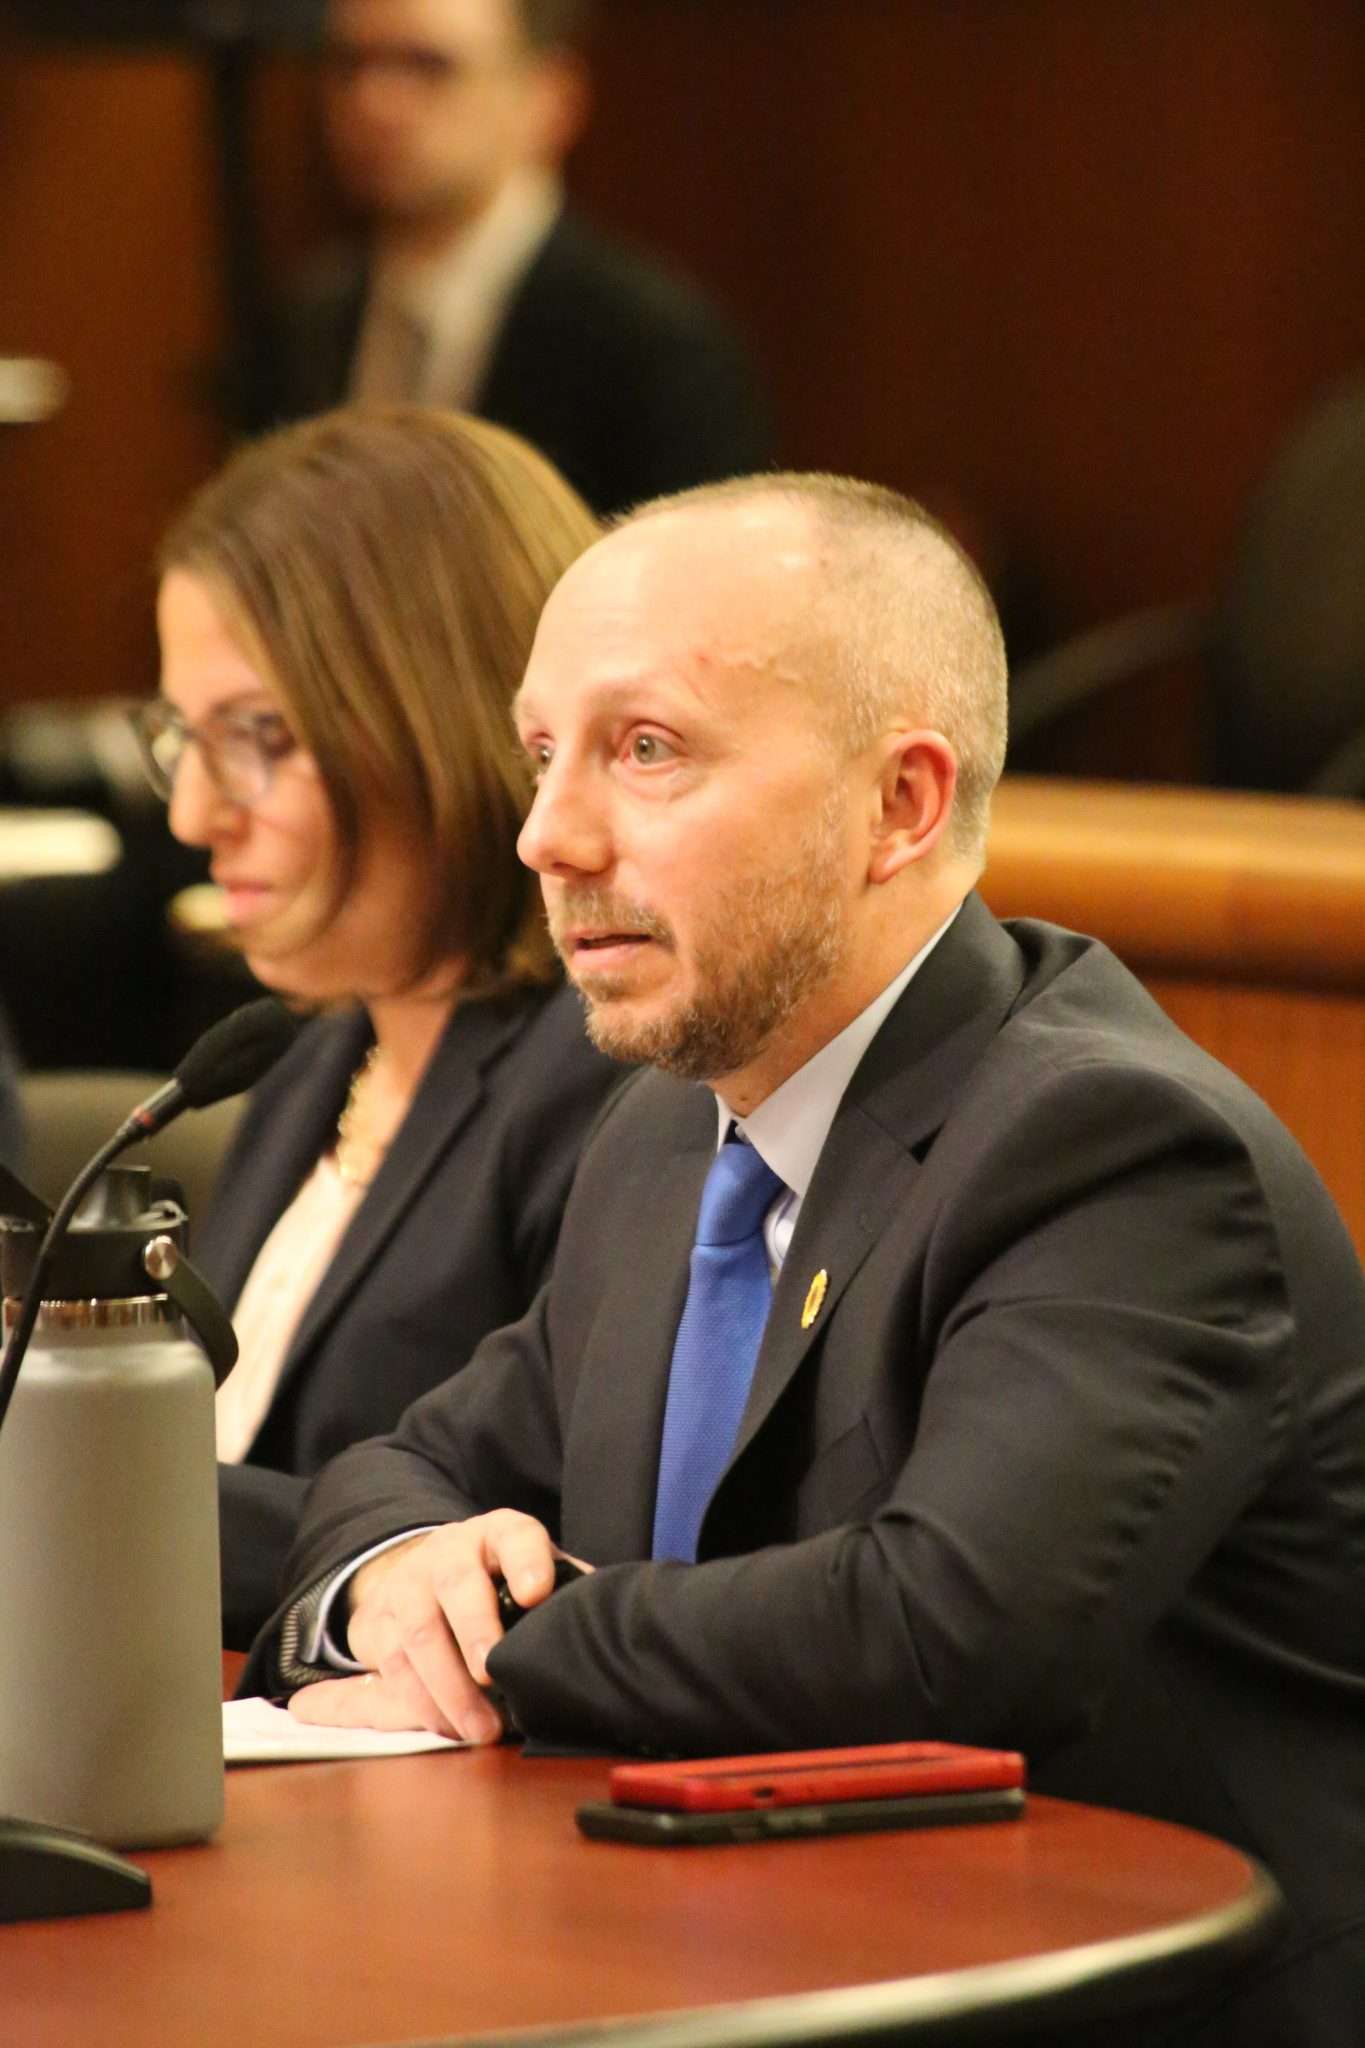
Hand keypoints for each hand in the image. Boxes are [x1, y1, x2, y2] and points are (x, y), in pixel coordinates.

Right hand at [288, 1512, 590, 1743]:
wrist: (426, 1575)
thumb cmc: (501, 1584)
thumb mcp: (537, 1577)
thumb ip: (567, 1596)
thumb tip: (613, 1630)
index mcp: (498, 1535)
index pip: (515, 1537)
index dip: (526, 1561)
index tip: (537, 1593)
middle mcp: (449, 1551)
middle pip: (457, 1583)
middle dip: (474, 1629)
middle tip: (492, 1672)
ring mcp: (407, 1584)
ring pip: (419, 1632)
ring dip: (448, 1687)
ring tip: (481, 1728)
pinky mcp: (376, 1621)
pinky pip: (392, 1667)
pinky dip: (422, 1705)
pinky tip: (451, 1728)